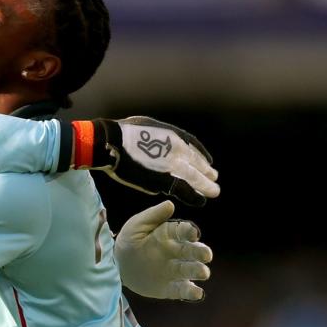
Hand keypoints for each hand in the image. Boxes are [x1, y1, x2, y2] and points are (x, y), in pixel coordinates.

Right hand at [94, 117, 218, 205]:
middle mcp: (178, 151)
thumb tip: (162, 143)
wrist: (113, 142)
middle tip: (214, 179)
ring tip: (213, 192)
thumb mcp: (149, 126)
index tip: (207, 163)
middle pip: (198, 164)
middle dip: (206, 172)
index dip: (201, 157)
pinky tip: (200, 201)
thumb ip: (161, 136)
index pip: (194, 148)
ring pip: (195, 178)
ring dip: (205, 186)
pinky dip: (193, 197)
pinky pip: (183, 191)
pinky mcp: (163, 180)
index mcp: (175, 136)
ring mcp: (172, 166)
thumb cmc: (124, 132)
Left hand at [115, 200, 211, 300]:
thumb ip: (153, 215)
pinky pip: (182, 290)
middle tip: (206, 254)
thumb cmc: (129, 240)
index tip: (193, 233)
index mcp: (170, 234)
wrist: (116, 266)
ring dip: (199, 271)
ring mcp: (174, 270)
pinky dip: (191, 292)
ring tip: (203, 272)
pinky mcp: (170, 287)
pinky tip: (197, 293)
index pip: (184, 231)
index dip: (189, 232)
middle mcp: (177, 252)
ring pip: (191, 270)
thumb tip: (170, 204)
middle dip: (201, 252)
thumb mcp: (137, 225)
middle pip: (192, 251)